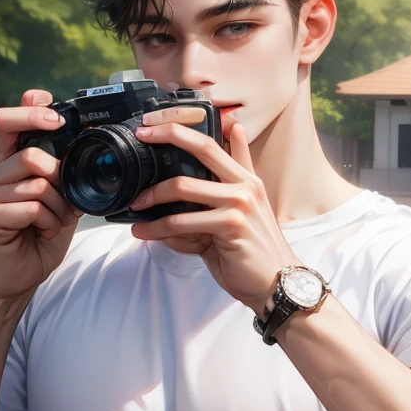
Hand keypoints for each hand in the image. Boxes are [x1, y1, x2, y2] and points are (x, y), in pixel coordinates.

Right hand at [0, 88, 79, 301]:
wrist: (25, 273)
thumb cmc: (41, 234)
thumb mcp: (61, 197)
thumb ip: (65, 171)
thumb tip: (85, 143)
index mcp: (9, 162)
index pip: (7, 121)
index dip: (30, 111)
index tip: (56, 119)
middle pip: (29, 154)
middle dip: (58, 180)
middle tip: (63, 201)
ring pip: (36, 185)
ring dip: (57, 208)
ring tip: (51, 222)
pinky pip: (31, 208)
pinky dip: (48, 222)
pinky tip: (41, 232)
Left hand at [129, 108, 295, 312]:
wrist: (276, 284)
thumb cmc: (255, 250)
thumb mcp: (245, 207)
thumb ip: (234, 173)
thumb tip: (234, 131)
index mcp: (246, 178)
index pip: (211, 142)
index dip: (181, 129)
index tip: (151, 126)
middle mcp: (245, 185)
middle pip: (201, 150)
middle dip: (164, 141)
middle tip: (138, 145)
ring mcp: (239, 204)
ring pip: (182, 189)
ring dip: (151, 199)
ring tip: (134, 209)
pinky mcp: (230, 226)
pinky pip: (181, 224)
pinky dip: (158, 229)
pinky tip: (145, 232)